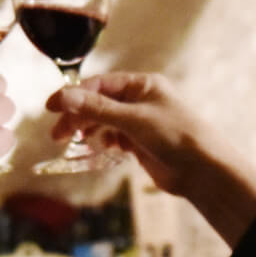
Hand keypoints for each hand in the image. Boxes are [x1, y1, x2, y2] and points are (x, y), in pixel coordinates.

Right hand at [50, 73, 255, 245]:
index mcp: (143, 84)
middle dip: (77, 116)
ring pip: (104, 121)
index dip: (74, 95)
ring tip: (73, 142)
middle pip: (99, 103)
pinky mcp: (141, 142)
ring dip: (88, 129)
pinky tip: (96, 149)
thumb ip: (97, 109)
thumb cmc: (176, 136)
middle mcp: (141, 100)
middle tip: (58, 134)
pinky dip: (102, 142)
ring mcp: (141, 122)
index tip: (51, 108)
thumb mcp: (133, 120)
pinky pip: (113, 137)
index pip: (100, 85)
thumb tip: (63, 97)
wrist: (204, 171)